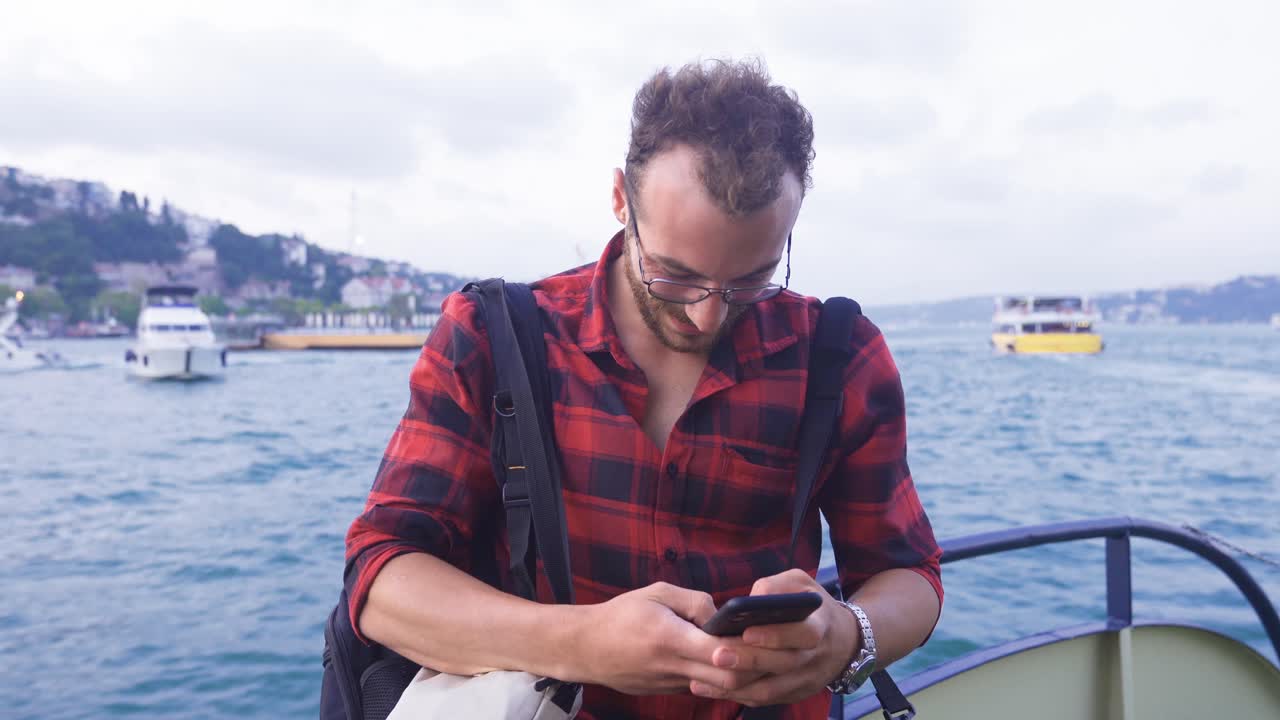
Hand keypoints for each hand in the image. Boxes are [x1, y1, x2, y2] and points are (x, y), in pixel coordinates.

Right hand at [572, 582, 764, 694]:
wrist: (586, 647)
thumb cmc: (621, 615)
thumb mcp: (657, 593)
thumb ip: (695, 601)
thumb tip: (722, 615)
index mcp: (670, 638)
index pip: (720, 651)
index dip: (745, 646)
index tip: (758, 632)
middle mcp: (672, 667)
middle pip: (727, 679)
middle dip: (751, 666)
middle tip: (763, 647)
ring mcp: (670, 684)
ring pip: (717, 688)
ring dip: (736, 674)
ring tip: (746, 653)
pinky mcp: (667, 692)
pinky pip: (701, 687)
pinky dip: (715, 678)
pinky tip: (720, 661)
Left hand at [690, 569, 857, 706]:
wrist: (843, 642)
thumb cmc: (813, 608)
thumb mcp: (801, 584)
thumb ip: (776, 586)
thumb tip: (750, 599)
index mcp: (820, 626)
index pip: (802, 635)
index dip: (776, 635)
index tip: (746, 631)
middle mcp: (814, 658)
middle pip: (781, 665)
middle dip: (747, 661)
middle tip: (715, 655)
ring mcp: (804, 681)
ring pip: (768, 690)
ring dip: (734, 686)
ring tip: (702, 676)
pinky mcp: (792, 695)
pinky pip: (762, 699)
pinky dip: (734, 695)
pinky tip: (707, 687)